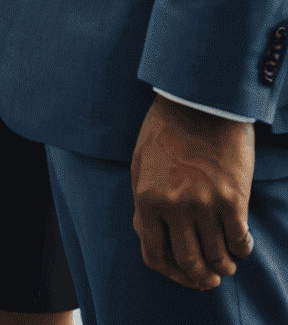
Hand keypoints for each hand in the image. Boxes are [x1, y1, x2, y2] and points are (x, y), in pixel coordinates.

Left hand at [131, 94, 254, 288]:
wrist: (198, 103)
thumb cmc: (166, 132)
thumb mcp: (141, 165)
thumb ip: (145, 202)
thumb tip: (149, 235)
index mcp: (146, 198)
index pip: (154, 255)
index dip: (171, 274)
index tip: (183, 275)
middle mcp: (174, 206)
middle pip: (189, 263)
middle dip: (201, 278)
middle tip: (210, 279)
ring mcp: (204, 204)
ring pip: (218, 258)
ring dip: (224, 266)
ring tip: (226, 263)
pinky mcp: (233, 199)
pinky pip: (239, 241)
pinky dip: (241, 249)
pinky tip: (240, 244)